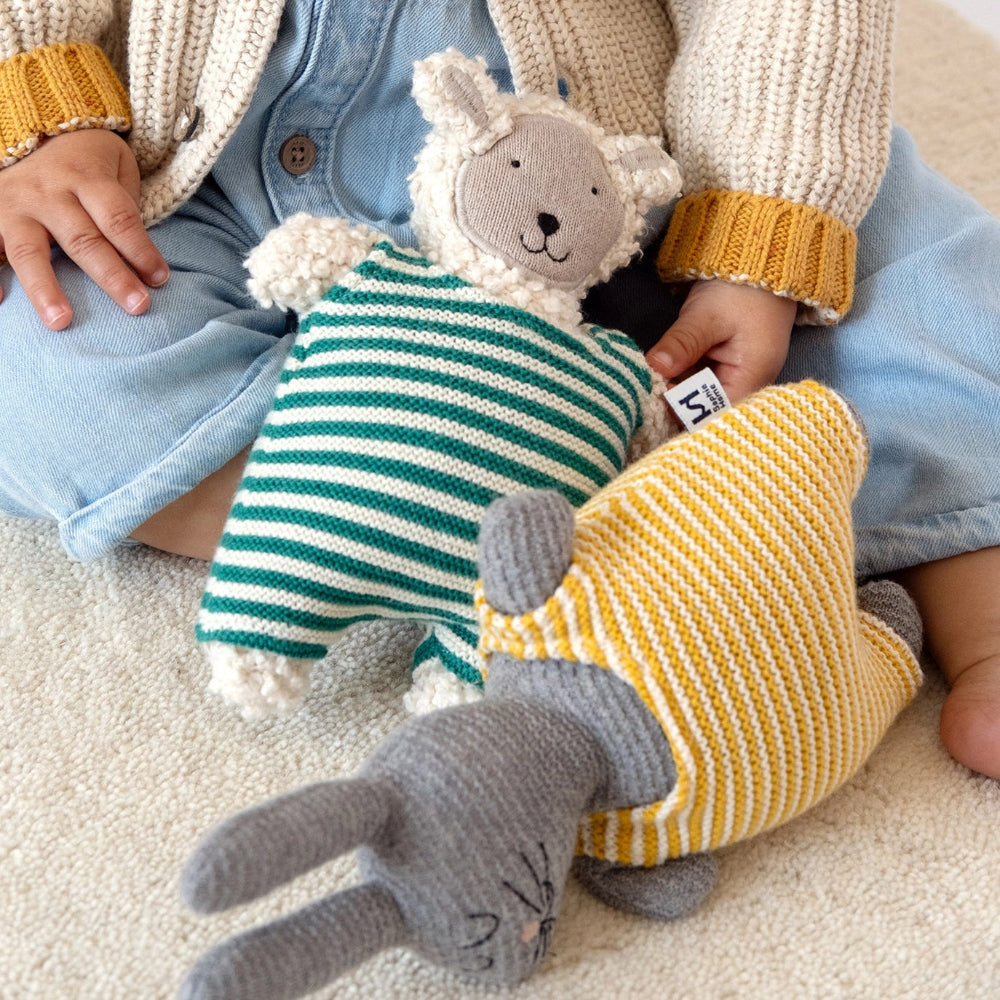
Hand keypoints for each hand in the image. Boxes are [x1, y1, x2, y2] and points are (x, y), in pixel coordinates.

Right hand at [0, 129, 168, 329]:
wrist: (34, 128)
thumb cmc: (89, 161)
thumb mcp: (118, 166)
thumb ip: (126, 207)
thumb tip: (139, 258)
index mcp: (86, 175)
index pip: (119, 218)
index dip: (142, 250)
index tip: (160, 279)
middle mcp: (48, 191)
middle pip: (83, 239)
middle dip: (112, 276)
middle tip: (138, 306)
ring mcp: (15, 205)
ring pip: (28, 250)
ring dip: (45, 288)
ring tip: (61, 322)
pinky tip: (1, 300)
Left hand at [645, 279, 795, 402]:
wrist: (760, 262)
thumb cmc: (741, 289)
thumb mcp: (705, 315)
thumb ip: (681, 344)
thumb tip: (654, 369)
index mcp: (752, 377)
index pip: (717, 412)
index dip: (686, 411)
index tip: (657, 397)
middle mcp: (748, 383)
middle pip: (709, 408)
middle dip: (678, 402)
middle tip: (648, 391)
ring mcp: (737, 374)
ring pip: (701, 395)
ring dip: (677, 389)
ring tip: (650, 382)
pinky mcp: (726, 365)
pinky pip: (701, 380)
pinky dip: (682, 377)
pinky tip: (663, 373)